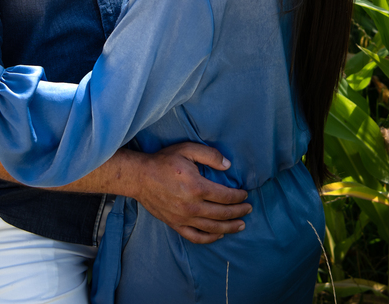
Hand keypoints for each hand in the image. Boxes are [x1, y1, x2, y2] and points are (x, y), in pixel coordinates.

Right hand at [132, 143, 251, 243]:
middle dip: (238, 212)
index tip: (245, 195)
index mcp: (197, 187)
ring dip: (229, 227)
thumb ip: (210, 155)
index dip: (238, 197)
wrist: (139, 177)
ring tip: (241, 225)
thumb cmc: (164, 161)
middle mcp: (191, 206)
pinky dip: (209, 238)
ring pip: (212, 228)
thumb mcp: (188, 149)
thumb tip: (228, 165)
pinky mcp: (175, 224)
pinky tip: (219, 235)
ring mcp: (183, 218)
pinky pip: (195, 237)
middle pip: (222, 213)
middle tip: (248, 209)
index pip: (225, 196)